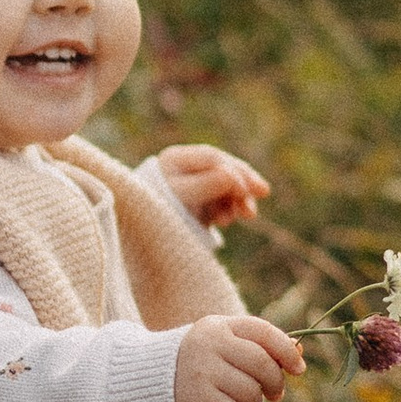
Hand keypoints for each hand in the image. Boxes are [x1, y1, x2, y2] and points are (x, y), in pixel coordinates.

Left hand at [157, 143, 271, 229]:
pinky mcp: (196, 206)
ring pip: (224, 188)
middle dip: (244, 183)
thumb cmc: (155, 212)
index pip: (212, 159)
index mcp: (174, 160)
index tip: (248, 190)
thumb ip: (206, 184)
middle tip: (264, 192)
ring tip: (247, 215)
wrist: (136, 242)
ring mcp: (190, 187)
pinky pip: (219, 203)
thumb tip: (233, 175)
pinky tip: (228, 220)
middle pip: (222, 170)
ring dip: (239, 200)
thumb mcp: (180, 197)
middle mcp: (183, 170)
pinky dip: (229, 210)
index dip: (234, 171)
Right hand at [173, 313, 302, 401]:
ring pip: (251, 392)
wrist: (149, 388)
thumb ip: (258, 347)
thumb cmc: (198, 367)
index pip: (263, 332)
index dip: (286, 351)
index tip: (298, 369)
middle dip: (275, 383)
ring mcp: (201, 370)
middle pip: (262, 364)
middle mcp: (208, 344)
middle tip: (274, 395)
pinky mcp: (196, 399)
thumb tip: (298, 351)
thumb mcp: (224, 348)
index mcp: (218, 326)